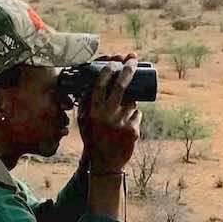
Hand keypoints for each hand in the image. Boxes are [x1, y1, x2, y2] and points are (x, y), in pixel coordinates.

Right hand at [78, 54, 140, 173]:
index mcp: (93, 112)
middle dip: (128, 69)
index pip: (99, 86)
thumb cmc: (93, 138)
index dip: (107, 70)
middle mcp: (107, 116)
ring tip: (122, 112)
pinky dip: (133, 116)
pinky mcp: (133, 130)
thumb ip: (87, 104)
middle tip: (133, 58)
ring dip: (130, 100)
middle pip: (120, 86)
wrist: (105, 163)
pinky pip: (137, 115)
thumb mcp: (85, 121)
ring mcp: (121, 123)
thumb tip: (90, 83)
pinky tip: (125, 126)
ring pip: (132, 101)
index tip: (113, 61)